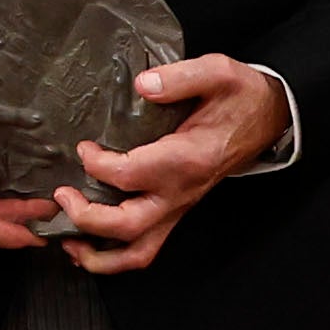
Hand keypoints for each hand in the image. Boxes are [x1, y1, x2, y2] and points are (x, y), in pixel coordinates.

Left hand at [51, 54, 291, 273]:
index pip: (130, 175)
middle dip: (87, 218)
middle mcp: (181, 191)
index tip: (82, 147)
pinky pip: (146, 246)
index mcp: (187, 159)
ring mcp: (179, 206)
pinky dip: (115, 255)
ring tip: (68, 243)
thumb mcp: (218, 72)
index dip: (97, 165)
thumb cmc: (240, 96)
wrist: (267, 117)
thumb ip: (180, 78)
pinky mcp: (177, 210)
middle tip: (61, 196)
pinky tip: (90, 244)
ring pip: (139, 251)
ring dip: (100, 256)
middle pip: (128, 225)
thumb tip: (142, 85)